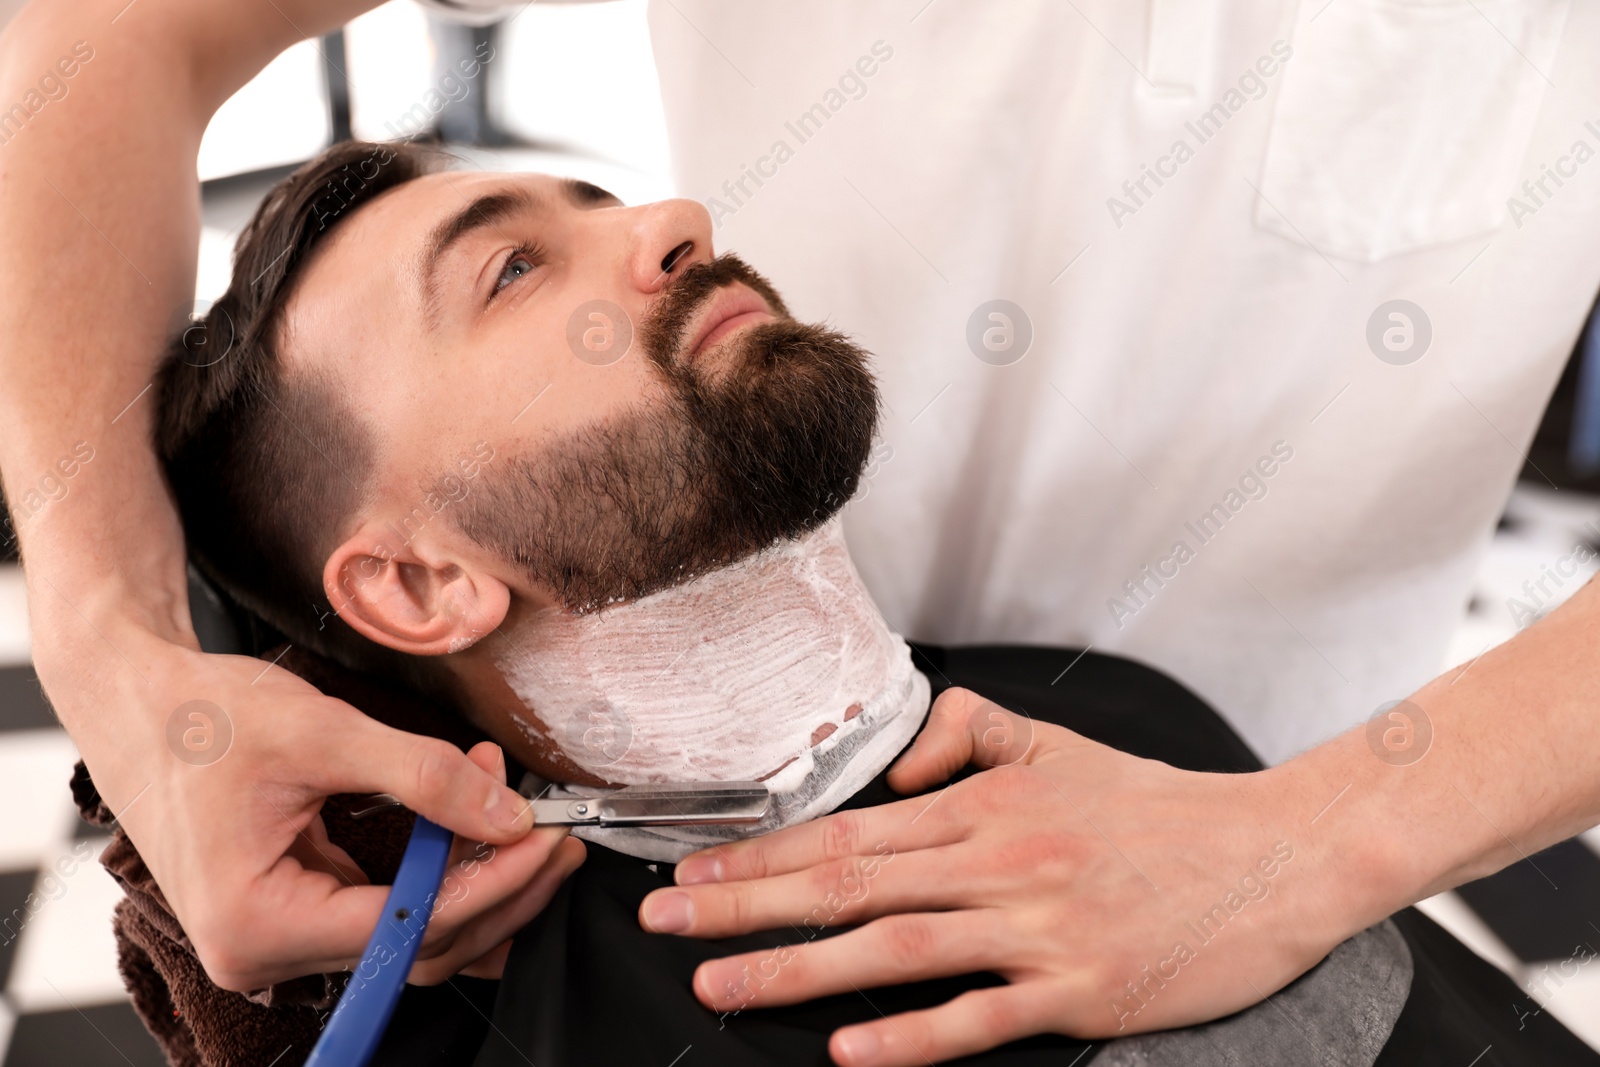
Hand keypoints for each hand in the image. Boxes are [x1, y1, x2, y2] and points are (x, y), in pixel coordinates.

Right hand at [79, 633, 578, 991]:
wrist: (139, 701)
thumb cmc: (202, 717)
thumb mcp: (323, 732)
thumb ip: (422, 776)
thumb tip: (507, 815)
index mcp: (256, 924)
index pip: (409, 927)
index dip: (492, 883)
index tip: (548, 837)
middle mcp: (263, 952)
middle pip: (418, 947)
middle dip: (498, 887)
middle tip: (555, 831)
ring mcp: (280, 938)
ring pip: (411, 933)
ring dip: (475, 877)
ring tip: (523, 816)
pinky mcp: (298, 910)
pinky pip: (389, 909)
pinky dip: (440, 870)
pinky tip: (478, 826)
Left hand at [639, 687, 1376, 1065]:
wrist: (1272, 853)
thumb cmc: (1158, 806)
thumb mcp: (1057, 743)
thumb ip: (967, 733)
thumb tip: (897, 770)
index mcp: (983, 806)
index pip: (846, 831)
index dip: (760, 853)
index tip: (692, 869)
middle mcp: (997, 862)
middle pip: (847, 885)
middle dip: (744, 905)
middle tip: (665, 919)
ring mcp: (1037, 930)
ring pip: (894, 948)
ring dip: (798, 969)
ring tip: (721, 984)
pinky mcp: (1080, 990)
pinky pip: (980, 1016)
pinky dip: (911, 1035)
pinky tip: (850, 1048)